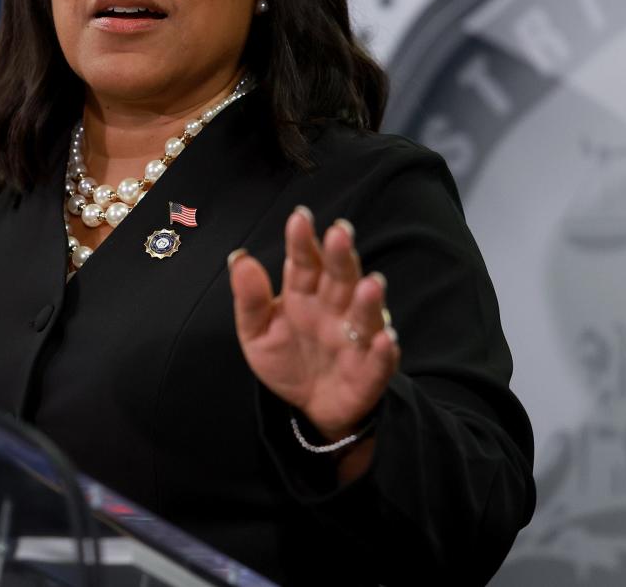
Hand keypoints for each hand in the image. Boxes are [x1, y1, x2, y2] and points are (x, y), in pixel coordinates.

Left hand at [229, 206, 399, 441]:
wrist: (309, 406)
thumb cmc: (286, 359)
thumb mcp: (256, 332)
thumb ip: (249, 298)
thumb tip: (239, 258)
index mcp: (304, 294)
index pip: (304, 262)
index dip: (302, 241)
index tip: (300, 218)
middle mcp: (334, 309)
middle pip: (340, 278)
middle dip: (341, 257)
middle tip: (340, 233)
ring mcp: (355, 338)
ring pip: (365, 314)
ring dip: (370, 300)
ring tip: (371, 285)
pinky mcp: (370, 370)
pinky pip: (380, 359)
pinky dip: (385, 350)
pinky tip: (385, 339)